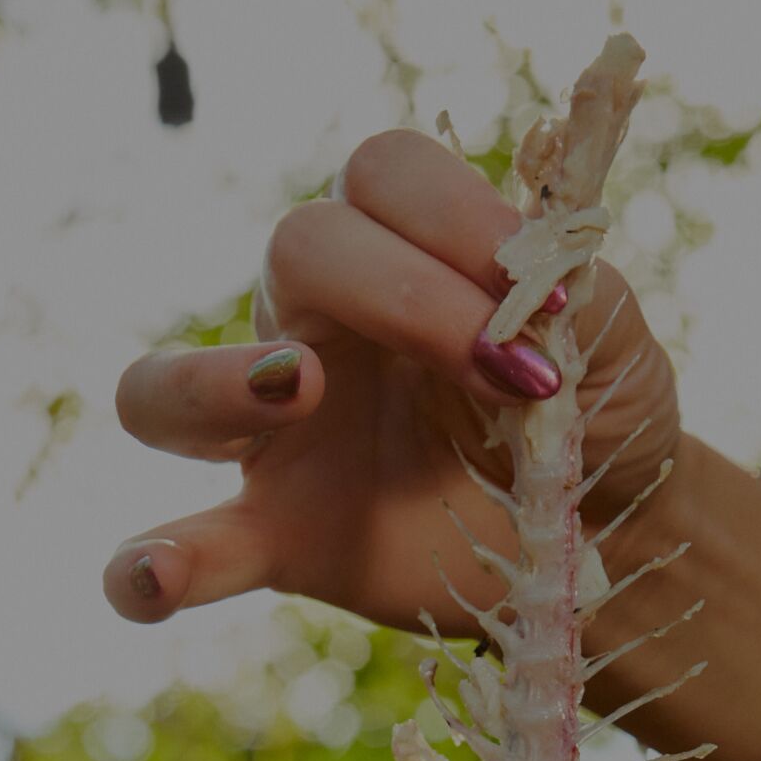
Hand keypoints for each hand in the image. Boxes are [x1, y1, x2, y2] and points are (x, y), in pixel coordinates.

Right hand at [104, 128, 679, 638]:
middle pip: (295, 247)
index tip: (551, 307)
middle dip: (401, 294)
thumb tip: (532, 289)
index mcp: (402, 253)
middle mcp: (316, 327)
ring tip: (296, 393)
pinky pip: (189, 548)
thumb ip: (574, 298)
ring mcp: (278, 439)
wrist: (607, 535)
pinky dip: (151, 565)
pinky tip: (150, 582)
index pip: (386, 177)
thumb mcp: (609, 343)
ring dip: (216, 381)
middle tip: (500, 375)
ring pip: (167, 387)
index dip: (461, 218)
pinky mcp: (280, 538)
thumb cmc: (595, 416)